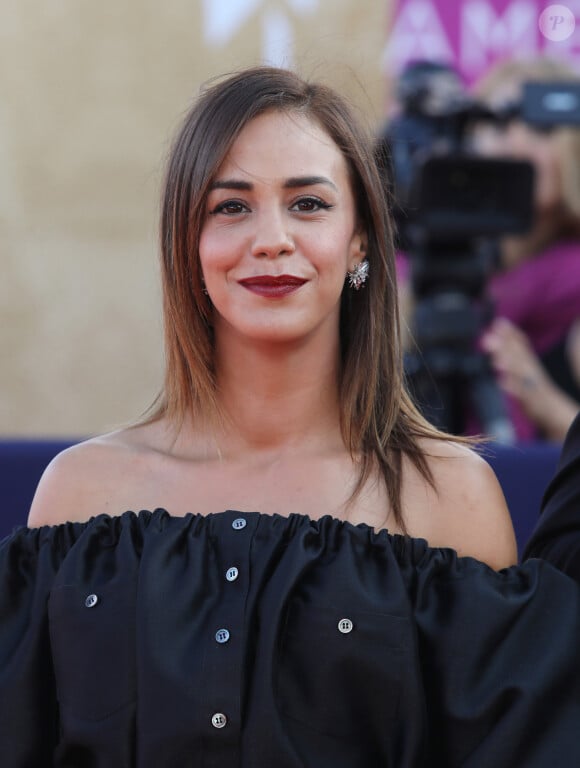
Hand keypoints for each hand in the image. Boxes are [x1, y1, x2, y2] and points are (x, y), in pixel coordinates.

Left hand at [481, 317, 578, 440]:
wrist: (551, 410)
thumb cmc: (534, 387)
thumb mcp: (525, 366)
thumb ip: (514, 348)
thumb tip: (499, 329)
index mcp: (529, 362)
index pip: (521, 344)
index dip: (510, 333)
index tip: (498, 322)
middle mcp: (531, 370)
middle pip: (518, 356)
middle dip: (504, 346)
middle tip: (488, 338)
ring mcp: (531, 385)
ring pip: (520, 374)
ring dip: (507, 365)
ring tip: (495, 360)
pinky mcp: (530, 401)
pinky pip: (521, 394)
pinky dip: (512, 388)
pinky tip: (501, 383)